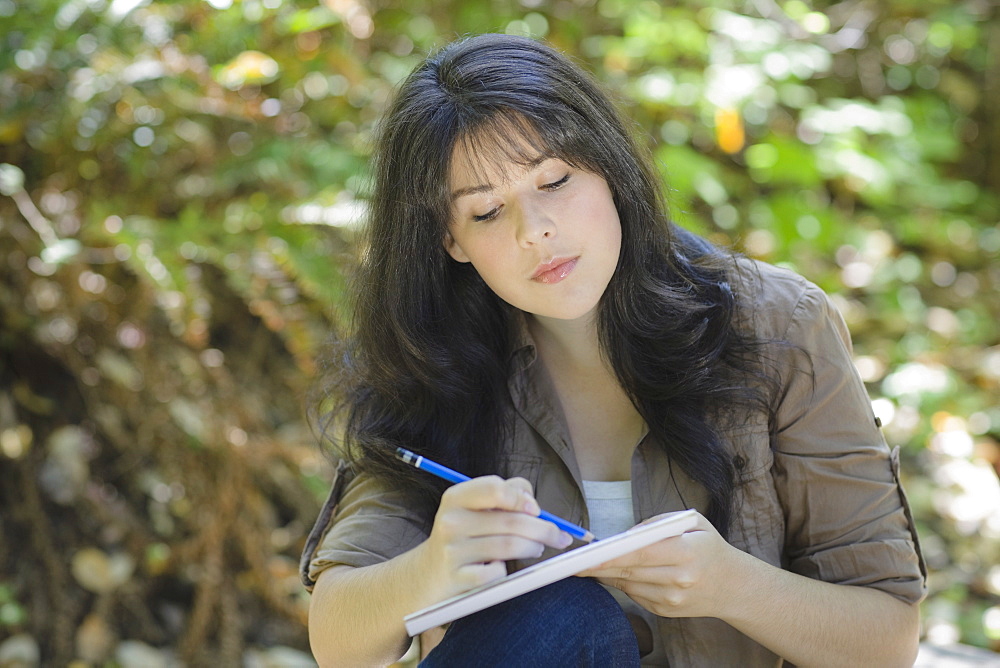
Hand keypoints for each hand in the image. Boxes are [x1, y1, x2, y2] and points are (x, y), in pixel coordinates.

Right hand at [419, 476, 573, 599]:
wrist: (428, 573)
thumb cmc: (463, 536)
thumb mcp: (475, 508)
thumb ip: (506, 494)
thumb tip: (533, 502)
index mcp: (456, 498)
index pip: (494, 488)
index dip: (522, 498)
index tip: (536, 510)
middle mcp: (451, 521)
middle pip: (510, 521)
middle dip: (544, 529)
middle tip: (558, 536)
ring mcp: (452, 550)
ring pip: (509, 546)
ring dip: (532, 548)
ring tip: (536, 549)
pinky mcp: (457, 577)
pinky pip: (497, 573)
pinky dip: (506, 571)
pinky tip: (501, 568)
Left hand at [577, 511, 743, 618]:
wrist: (732, 586)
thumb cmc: (708, 547)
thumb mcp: (693, 522)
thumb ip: (658, 523)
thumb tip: (627, 534)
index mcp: (686, 553)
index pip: (641, 554)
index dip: (612, 555)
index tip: (587, 554)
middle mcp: (679, 580)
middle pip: (629, 572)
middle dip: (597, 566)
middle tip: (572, 560)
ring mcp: (671, 599)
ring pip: (627, 585)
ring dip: (604, 575)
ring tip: (584, 564)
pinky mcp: (664, 611)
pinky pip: (633, 595)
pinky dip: (619, 583)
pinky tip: (609, 572)